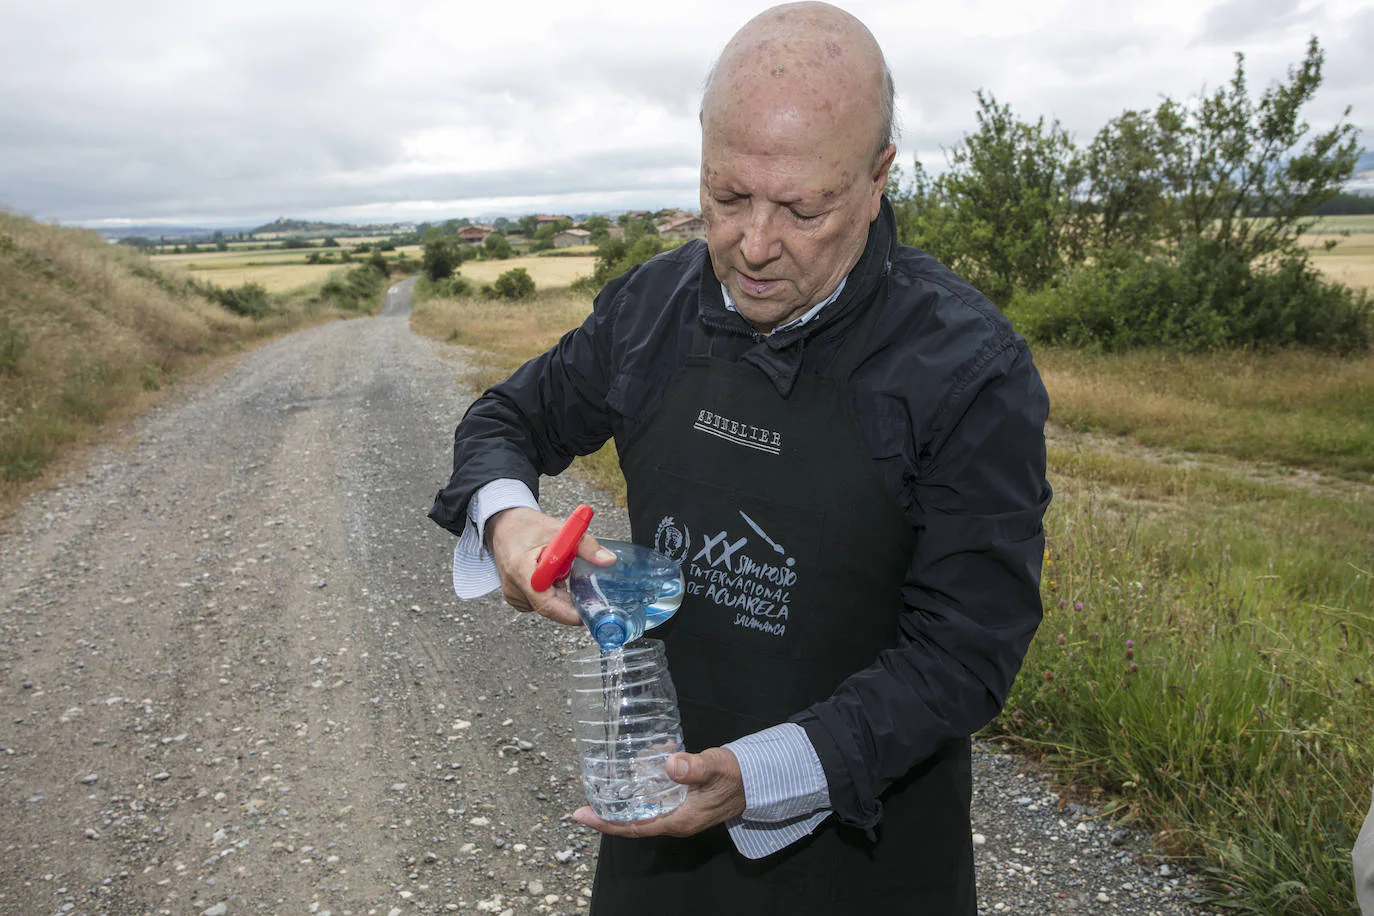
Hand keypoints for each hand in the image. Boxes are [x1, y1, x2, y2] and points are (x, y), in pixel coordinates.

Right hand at [486, 506, 614, 625]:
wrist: (505, 525)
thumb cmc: (529, 527)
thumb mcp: (561, 531)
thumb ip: (586, 546)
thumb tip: (608, 560)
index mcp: (521, 570)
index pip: (546, 603)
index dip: (570, 612)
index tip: (589, 611)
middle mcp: (513, 587)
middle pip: (549, 608)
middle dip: (570, 602)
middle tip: (587, 590)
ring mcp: (512, 595)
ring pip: (546, 607)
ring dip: (560, 595)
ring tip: (561, 572)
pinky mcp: (514, 598)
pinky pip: (539, 604)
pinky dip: (551, 594)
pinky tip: (551, 578)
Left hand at [572, 748, 746, 837]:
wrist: (758, 780)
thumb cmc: (737, 776)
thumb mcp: (716, 767)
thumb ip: (693, 766)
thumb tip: (669, 763)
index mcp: (678, 819)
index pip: (634, 827)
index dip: (606, 822)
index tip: (581, 814)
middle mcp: (674, 819)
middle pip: (632, 820)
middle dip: (609, 807)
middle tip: (586, 788)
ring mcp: (678, 811)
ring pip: (642, 806)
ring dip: (626, 791)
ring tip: (609, 772)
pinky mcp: (682, 800)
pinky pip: (655, 795)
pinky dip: (645, 779)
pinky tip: (643, 760)